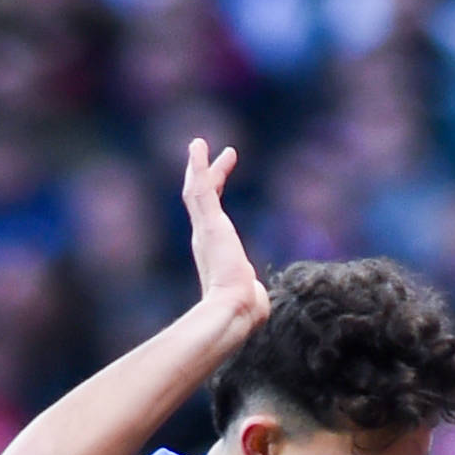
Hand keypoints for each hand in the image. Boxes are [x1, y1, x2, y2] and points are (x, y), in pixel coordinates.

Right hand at [183, 139, 266, 333]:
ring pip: (196, 190)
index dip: (213, 196)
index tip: (219, 179)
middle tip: (209, 153)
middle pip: (200, 199)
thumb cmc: (245, 308)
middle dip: (205, 175)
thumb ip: (252, 293)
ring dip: (198, 166)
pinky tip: (198, 147)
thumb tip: (258, 302)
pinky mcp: (210, 223)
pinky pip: (201, 188)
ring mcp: (204, 229)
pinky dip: (199, 166)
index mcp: (213, 251)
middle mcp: (203, 238)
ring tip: (198, 144)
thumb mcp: (249, 295)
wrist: (235, 309)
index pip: (210, 216)